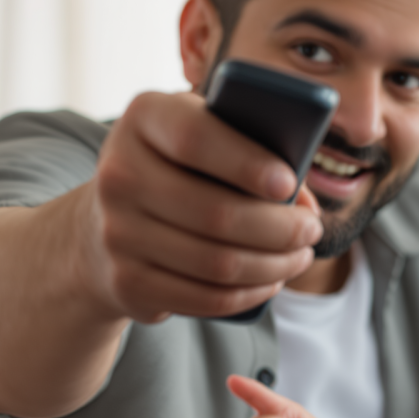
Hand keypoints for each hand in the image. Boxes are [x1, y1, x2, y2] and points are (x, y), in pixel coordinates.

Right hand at [85, 91, 324, 321]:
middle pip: (217, 213)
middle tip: (312, 230)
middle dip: (281, 229)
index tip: (288, 183)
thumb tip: (302, 206)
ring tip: (300, 257)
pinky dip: (250, 295)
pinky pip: (207, 298)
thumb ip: (253, 151)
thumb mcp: (208, 139)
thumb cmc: (182, 170)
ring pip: (219, 263)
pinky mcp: (128, 282)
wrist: (106, 223)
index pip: (196, 138)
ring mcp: (118, 232)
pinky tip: (272, 281)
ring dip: (275, 266)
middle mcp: (119, 173)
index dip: (247, 163)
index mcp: (145, 119)